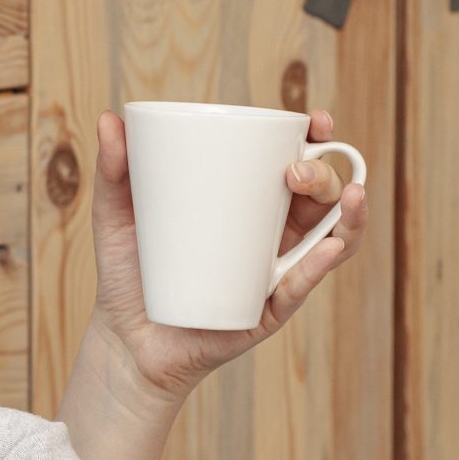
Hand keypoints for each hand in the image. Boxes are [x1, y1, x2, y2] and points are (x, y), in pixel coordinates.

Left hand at [87, 108, 367, 402]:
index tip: (318, 122)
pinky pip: (298, 289)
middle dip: (324, 175)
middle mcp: (271, 238)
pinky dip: (317, 267)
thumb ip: (115, 170)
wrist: (123, 340)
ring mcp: (272, 276)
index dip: (318, 141)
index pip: (296, 167)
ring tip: (345, 196)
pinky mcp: (263, 314)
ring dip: (348, 217)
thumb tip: (110, 119)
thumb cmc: (128, 274)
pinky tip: (329, 248)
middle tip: (293, 171)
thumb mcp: (118, 215)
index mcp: (250, 206)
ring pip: (331, 242)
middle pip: (320, 200)